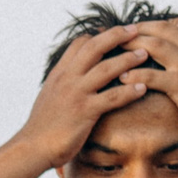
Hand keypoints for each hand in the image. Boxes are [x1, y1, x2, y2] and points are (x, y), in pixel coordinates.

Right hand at [14, 24, 154, 168]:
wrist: (32, 148)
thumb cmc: (42, 126)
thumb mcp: (50, 96)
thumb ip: (64, 83)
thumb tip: (75, 78)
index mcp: (60, 73)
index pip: (79, 44)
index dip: (99, 35)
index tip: (116, 32)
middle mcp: (67, 79)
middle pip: (94, 47)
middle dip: (116, 35)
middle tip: (135, 29)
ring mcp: (76, 94)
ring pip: (106, 68)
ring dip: (128, 59)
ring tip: (145, 53)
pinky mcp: (84, 112)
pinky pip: (112, 97)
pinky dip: (129, 91)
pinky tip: (143, 88)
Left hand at [125, 18, 177, 140]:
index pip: (176, 24)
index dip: (155, 25)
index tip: (141, 31)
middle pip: (160, 30)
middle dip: (138, 31)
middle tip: (119, 36)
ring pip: (153, 46)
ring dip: (131, 46)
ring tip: (115, 51)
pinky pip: (151, 76)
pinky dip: (135, 75)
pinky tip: (123, 78)